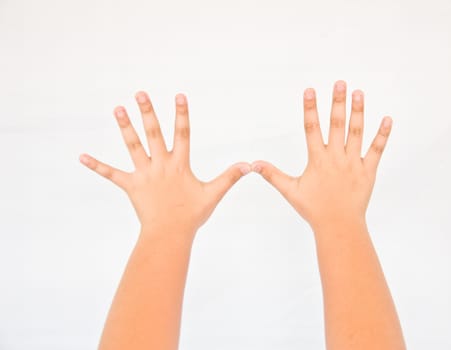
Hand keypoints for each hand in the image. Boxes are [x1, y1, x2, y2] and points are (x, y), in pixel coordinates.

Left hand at [79, 91, 250, 237]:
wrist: (169, 234)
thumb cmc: (192, 215)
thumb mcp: (213, 194)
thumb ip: (229, 177)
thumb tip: (249, 165)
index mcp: (180, 164)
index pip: (183, 134)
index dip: (182, 114)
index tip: (179, 95)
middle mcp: (161, 165)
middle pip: (154, 133)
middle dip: (148, 112)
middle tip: (140, 93)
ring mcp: (144, 174)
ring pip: (133, 146)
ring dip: (125, 127)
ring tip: (118, 108)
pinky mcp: (131, 186)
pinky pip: (111, 174)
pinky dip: (96, 165)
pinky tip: (81, 156)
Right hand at [251, 80, 391, 232]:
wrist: (339, 226)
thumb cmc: (314, 209)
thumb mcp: (291, 191)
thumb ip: (273, 175)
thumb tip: (254, 164)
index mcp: (317, 160)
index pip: (311, 128)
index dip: (310, 108)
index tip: (310, 90)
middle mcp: (336, 158)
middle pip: (336, 125)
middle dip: (337, 103)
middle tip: (340, 83)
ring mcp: (353, 163)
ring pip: (356, 133)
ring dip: (358, 112)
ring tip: (359, 93)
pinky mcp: (368, 171)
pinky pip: (377, 150)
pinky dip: (383, 135)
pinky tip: (387, 119)